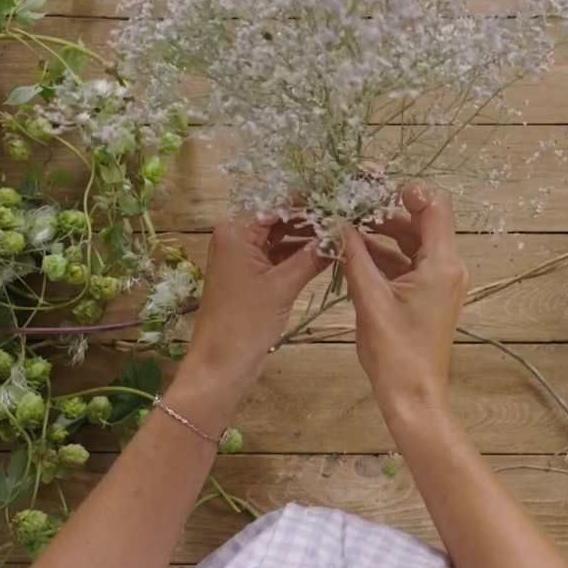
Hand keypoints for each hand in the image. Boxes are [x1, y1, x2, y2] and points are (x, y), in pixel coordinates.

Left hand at [170, 215, 324, 409]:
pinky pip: (278, 260)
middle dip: (310, 223)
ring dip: (307, 242)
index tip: (339, 204)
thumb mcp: (283, 285)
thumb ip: (312, 257)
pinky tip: (325, 257)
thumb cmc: (246, 320)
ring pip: (280, 241)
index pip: (277, 207)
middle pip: (279, 222)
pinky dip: (298, 259)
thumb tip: (340, 233)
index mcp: (235, 232)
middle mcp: (236, 239)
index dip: (308, 205)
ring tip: (340, 238)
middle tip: (345, 223)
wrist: (222, 363)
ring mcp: (243, 259)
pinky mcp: (251, 278)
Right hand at [338, 184, 467, 415]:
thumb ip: (354, 255)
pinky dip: (384, 254)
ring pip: (412, 241)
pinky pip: (408, 262)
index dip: (405, 191)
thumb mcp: (369, 298)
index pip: (434, 204)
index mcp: (442, 263)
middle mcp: (448, 266)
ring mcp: (440, 281)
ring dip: (381, 232)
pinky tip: (354, 252)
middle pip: (421, 220)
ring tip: (345, 227)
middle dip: (384, 211)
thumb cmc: (395, 351)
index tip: (371, 189)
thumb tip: (338, 222)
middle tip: (349, 205)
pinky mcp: (429, 294)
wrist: (412, 394)